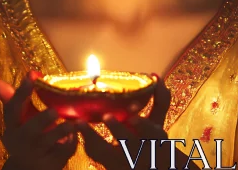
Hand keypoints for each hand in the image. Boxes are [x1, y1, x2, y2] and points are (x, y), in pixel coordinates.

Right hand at [0, 71, 77, 169]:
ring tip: (72, 123)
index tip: (32, 74)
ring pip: (47, 143)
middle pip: (28, 130)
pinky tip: (77, 135)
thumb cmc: (25, 134)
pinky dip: (70, 144)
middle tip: (55, 110)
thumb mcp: (19, 118)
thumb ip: (12, 97)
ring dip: (60, 132)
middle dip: (41, 120)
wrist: (29, 167)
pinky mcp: (49, 164)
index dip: (21, 92)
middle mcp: (19, 141)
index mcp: (11, 126)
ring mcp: (34, 154)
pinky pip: (61, 153)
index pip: (11, 108)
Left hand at [76, 75, 193, 169]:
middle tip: (106, 116)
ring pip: (107, 153)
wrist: (146, 164)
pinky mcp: (109, 164)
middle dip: (119, 131)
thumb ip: (160, 101)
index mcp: (154, 140)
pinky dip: (87, 142)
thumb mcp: (158, 123)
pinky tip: (78, 128)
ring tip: (80, 123)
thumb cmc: (150, 139)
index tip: (133, 117)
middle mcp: (139, 152)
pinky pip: (96, 155)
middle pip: (130, 146)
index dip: (143, 126)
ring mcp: (123, 161)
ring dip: (93, 138)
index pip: (152, 135)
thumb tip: (156, 76)